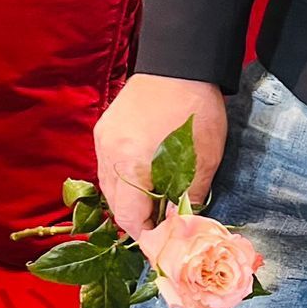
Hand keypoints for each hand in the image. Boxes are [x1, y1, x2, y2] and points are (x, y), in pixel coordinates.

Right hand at [94, 74, 227, 239]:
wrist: (180, 62)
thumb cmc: (196, 112)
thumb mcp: (204, 160)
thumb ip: (189, 197)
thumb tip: (181, 225)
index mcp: (131, 165)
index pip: (129, 218)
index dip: (146, 236)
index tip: (163, 244)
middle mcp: (108, 155)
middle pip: (115, 205)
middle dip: (137, 220)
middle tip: (160, 227)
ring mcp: (102, 141)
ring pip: (109, 185)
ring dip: (129, 199)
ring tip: (154, 204)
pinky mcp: (104, 129)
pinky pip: (108, 165)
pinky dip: (124, 178)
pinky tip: (143, 178)